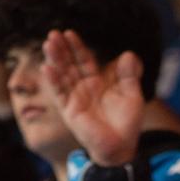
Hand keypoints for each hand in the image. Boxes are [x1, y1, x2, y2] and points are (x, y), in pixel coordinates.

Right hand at [43, 29, 144, 167]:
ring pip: (62, 76)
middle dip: (61, 49)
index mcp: (97, 82)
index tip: (69, 33)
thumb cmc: (127, 123)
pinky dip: (54, 81)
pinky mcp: (70, 111)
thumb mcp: (132, 95)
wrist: (121, 147)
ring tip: (47, 44)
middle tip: (53, 34)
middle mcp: (83, 88)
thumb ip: (130, 75)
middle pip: (70, 64)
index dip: (77, 47)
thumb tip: (128, 54)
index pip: (84, 60)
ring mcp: (75, 99)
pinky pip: (60, 94)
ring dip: (55, 60)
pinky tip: (47, 68)